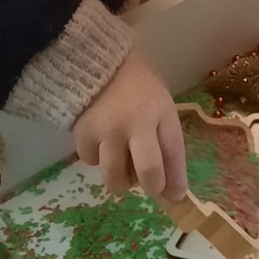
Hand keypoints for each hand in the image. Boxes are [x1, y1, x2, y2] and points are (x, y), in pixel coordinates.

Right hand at [74, 50, 185, 199]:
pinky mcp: (82, 133)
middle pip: (148, 171)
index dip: (176, 180)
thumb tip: (170, 184)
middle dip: (151, 187)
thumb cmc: (137, 87)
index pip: (173, 153)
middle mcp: (135, 123)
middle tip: (149, 187)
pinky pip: (91, 161)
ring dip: (121, 180)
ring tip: (122, 165)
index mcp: (160, 111)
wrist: (95, 63)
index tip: (176, 196)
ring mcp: (107, 130)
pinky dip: (97, 158)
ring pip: (115, 176)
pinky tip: (101, 143)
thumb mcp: (160, 105)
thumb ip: (166, 139)